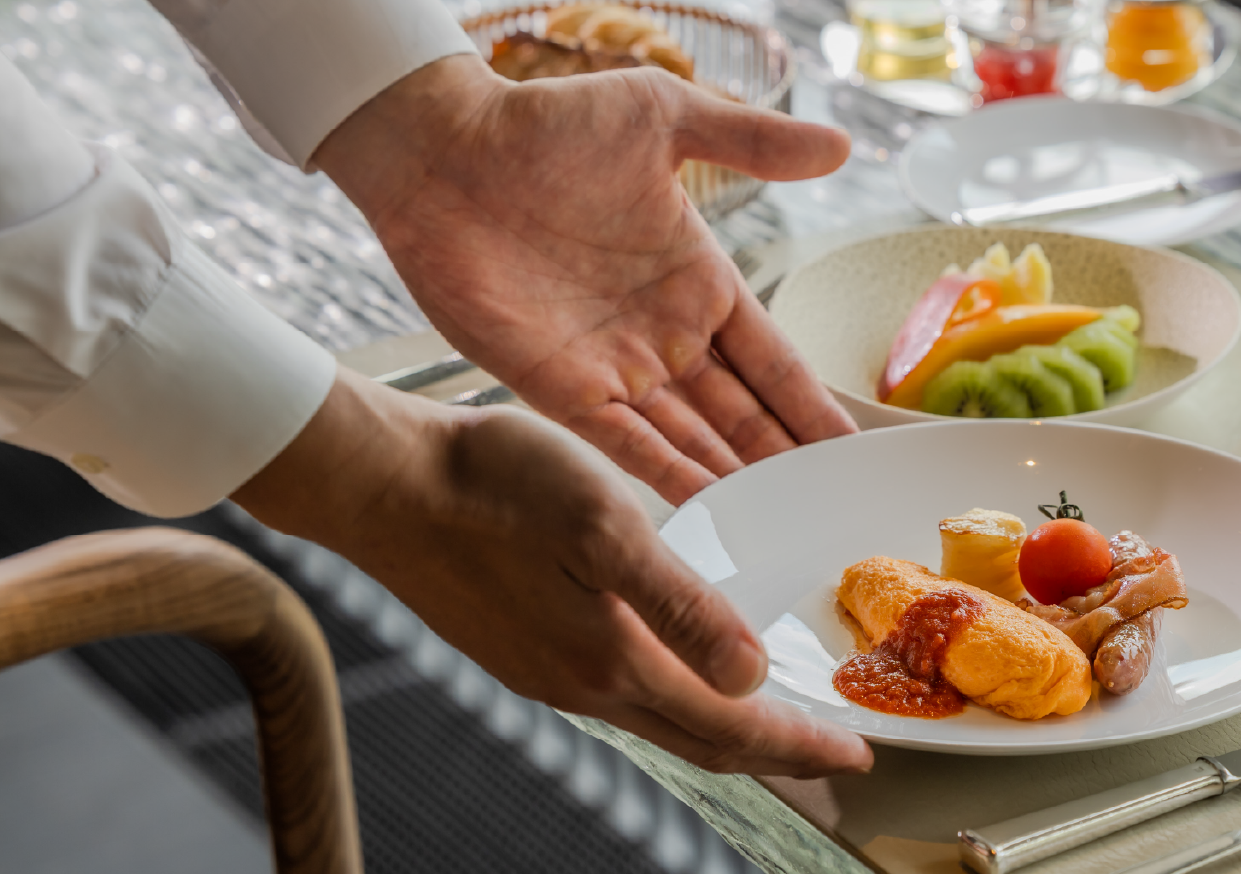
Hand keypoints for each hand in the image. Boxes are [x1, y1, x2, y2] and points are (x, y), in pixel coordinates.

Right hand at [234, 369, 871, 776]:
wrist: (382, 485)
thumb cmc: (489, 487)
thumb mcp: (602, 526)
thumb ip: (679, 606)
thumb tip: (748, 674)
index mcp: (613, 661)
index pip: (733, 728)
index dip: (802, 745)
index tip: (857, 756)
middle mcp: (584, 683)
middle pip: (703, 741)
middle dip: (775, 751)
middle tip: (832, 752)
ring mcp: (549, 673)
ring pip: (661, 721)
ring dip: (725, 728)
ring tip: (770, 716)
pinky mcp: (523, 650)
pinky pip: (619, 695)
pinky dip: (674, 699)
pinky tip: (677, 671)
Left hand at [312, 55, 856, 504]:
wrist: (441, 149)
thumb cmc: (548, 121)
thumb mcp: (665, 117)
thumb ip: (753, 141)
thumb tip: (842, 145)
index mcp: (699, 278)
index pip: (774, 358)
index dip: (813, 404)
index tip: (857, 450)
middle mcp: (664, 332)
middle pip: (742, 412)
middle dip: (786, 459)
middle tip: (836, 511)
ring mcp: (612, 365)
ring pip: (692, 437)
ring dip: (737, 478)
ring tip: (788, 526)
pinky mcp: (557, 386)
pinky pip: (624, 444)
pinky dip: (668, 475)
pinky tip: (712, 507)